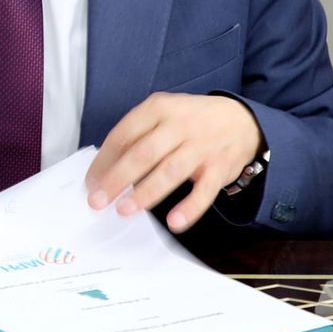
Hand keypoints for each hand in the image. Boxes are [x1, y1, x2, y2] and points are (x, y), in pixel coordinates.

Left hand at [85, 93, 262, 232]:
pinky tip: (175, 222)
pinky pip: (205, 191)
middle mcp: (179, 126)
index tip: (90, 183)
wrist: (242, 120)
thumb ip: (136, 136)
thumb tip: (105, 171)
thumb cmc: (190, 121)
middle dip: (117, 179)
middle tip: (97, 201)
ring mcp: (201, 147)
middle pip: (143, 154)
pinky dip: (190, 207)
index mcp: (158, 109)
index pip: (123, 135)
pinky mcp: (220, 167)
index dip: (103, 161)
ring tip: (124, 210)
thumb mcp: (162, 114)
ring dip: (146, 193)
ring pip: (170, 171)